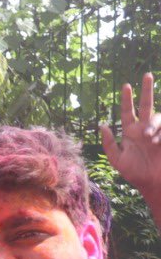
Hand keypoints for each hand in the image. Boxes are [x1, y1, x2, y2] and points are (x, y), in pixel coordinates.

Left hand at [103, 74, 160, 203]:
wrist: (153, 183)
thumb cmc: (134, 173)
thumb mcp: (117, 160)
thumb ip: (109, 144)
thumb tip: (102, 125)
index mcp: (130, 132)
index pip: (127, 112)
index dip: (127, 99)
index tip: (126, 86)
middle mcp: (144, 129)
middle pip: (146, 105)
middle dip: (146, 90)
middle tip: (148, 75)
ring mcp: (158, 132)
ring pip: (158, 117)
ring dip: (154, 124)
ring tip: (150, 138)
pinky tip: (157, 142)